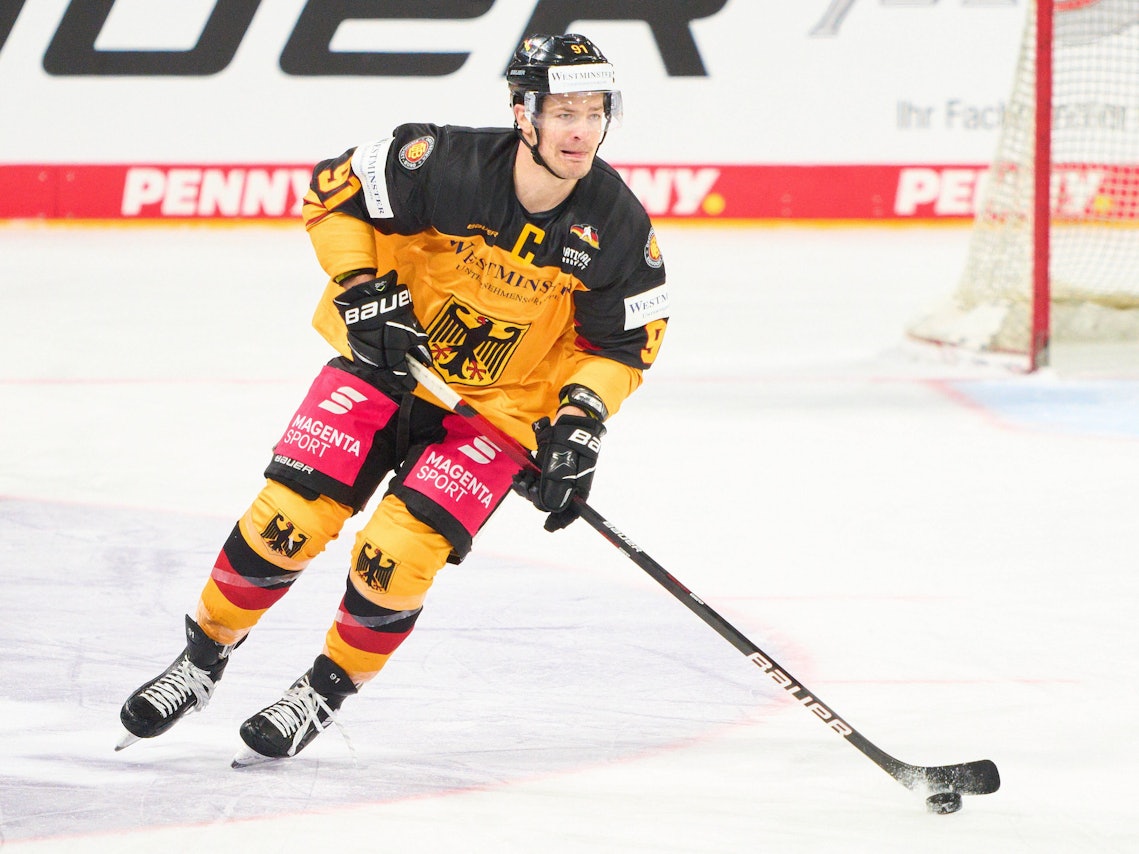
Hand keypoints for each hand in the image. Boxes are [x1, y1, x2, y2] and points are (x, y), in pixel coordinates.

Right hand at [333, 270, 430, 390]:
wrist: (367, 301)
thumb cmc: (393, 314)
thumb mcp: (412, 330)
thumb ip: (420, 348)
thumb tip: (426, 362)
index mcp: (392, 357)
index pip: (401, 376)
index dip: (408, 382)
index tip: (413, 385)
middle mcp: (377, 361)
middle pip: (387, 378)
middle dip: (397, 383)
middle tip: (404, 386)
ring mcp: (364, 356)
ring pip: (376, 373)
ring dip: (385, 377)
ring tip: (394, 380)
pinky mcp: (355, 350)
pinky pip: (367, 364)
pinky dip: (376, 368)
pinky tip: (382, 369)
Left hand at [513, 413, 605, 531]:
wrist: (570, 418)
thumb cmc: (570, 441)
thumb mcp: (561, 464)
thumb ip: (554, 485)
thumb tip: (547, 506)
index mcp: (578, 487)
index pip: (572, 511)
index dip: (560, 521)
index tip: (548, 526)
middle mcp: (569, 484)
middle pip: (551, 502)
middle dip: (535, 498)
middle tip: (526, 486)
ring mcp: (558, 475)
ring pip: (541, 491)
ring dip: (527, 488)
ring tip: (520, 478)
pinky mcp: (548, 467)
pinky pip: (536, 479)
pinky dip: (527, 479)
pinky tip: (520, 475)